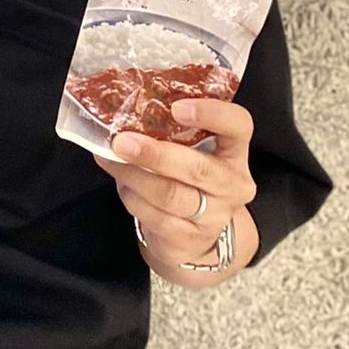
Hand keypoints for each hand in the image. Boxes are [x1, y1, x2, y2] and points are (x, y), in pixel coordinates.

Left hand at [93, 98, 256, 266]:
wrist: (197, 231)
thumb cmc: (188, 174)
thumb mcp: (191, 148)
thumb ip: (171, 128)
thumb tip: (123, 109)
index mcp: (234, 151)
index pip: (238, 126)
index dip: (212, 114)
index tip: (176, 108)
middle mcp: (232, 184)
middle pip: (198, 169)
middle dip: (154, 154)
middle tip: (121, 141)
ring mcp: (215, 217)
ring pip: (170, 195)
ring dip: (133, 175)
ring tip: (109, 158)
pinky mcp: (191, 240)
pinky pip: (155, 218)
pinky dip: (132, 197)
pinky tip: (122, 183)